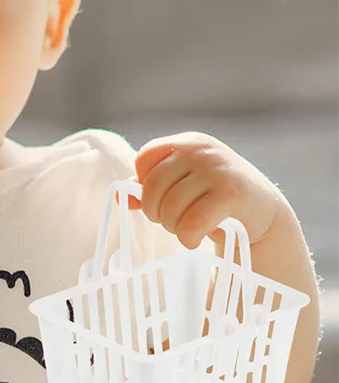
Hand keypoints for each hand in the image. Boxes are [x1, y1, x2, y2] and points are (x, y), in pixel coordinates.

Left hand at [133, 133, 286, 248]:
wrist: (262, 213)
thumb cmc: (214, 198)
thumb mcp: (183, 185)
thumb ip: (151, 187)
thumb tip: (122, 197)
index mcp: (187, 143)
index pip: (144, 158)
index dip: (145, 185)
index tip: (163, 198)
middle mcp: (201, 150)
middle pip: (151, 187)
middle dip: (157, 212)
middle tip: (175, 220)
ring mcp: (217, 170)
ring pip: (169, 208)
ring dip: (174, 227)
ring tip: (188, 228)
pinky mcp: (230, 194)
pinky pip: (191, 224)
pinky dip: (188, 238)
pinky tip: (195, 239)